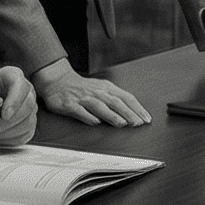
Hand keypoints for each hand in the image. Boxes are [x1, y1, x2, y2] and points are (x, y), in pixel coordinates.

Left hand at [0, 65, 37, 145]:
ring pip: (28, 122)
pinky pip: (25, 135)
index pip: (20, 86)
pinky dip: (9, 139)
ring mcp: (29, 109)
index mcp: (11, 76)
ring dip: (6, 132)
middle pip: (28, 106)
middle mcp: (25, 91)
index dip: (15, 101)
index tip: (4, 115)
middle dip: (7, 122)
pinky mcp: (28, 125)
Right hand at [34, 59, 148, 126]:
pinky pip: (80, 111)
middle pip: (115, 102)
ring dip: (111, 115)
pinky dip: (88, 117)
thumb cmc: (82, 87)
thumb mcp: (101, 89)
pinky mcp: (69, 105)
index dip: (137, 108)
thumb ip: (115, 100)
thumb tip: (133, 113)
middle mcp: (96, 92)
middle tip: (138, 123)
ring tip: (121, 123)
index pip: (126, 97)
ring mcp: (83, 98)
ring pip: (99, 106)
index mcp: (106, 88)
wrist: (58, 80)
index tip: (146, 119)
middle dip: (128, 113)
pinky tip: (96, 123)